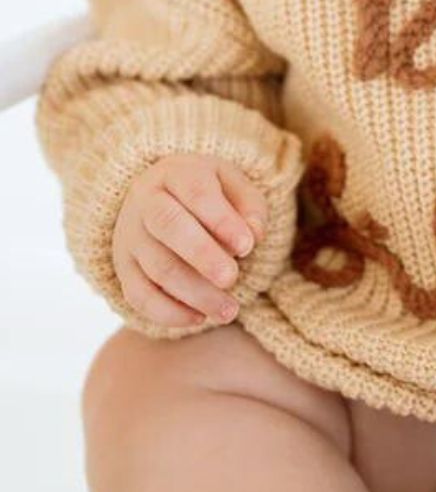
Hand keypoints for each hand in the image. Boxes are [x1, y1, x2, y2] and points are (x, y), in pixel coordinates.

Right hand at [112, 154, 267, 328]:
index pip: (196, 192)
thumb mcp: (235, 187)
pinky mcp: (124, 268)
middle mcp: (146, 201)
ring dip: (195, 293)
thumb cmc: (210, 194)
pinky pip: (138, 295)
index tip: (247, 246)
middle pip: (168, 226)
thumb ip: (250, 207)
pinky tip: (199, 318)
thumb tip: (254, 234)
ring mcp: (130, 236)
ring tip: (230, 310)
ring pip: (157, 267)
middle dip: (202, 256)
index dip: (221, 220)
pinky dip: (168, 313)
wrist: (162, 197)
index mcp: (176, 173)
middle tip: (232, 279)